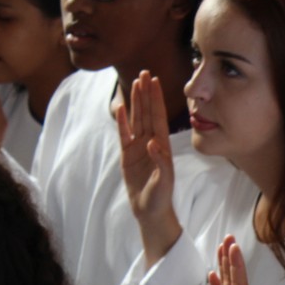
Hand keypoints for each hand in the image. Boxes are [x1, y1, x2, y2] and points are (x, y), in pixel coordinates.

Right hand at [117, 70, 180, 262]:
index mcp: (162, 147)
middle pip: (148, 114)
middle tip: (145, 73)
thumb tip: (152, 144)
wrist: (150, 211)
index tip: (155, 82)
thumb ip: (160, 163)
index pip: (159, 118)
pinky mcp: (127, 156)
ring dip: (136, 102)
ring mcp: (138, 148)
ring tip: (135, 84)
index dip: (157, 100)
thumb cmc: (160, 198)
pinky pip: (124, 135)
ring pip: (136, 120)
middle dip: (146, 94)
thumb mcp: (163, 182)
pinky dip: (122, 121)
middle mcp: (151, 144)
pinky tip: (121, 107)